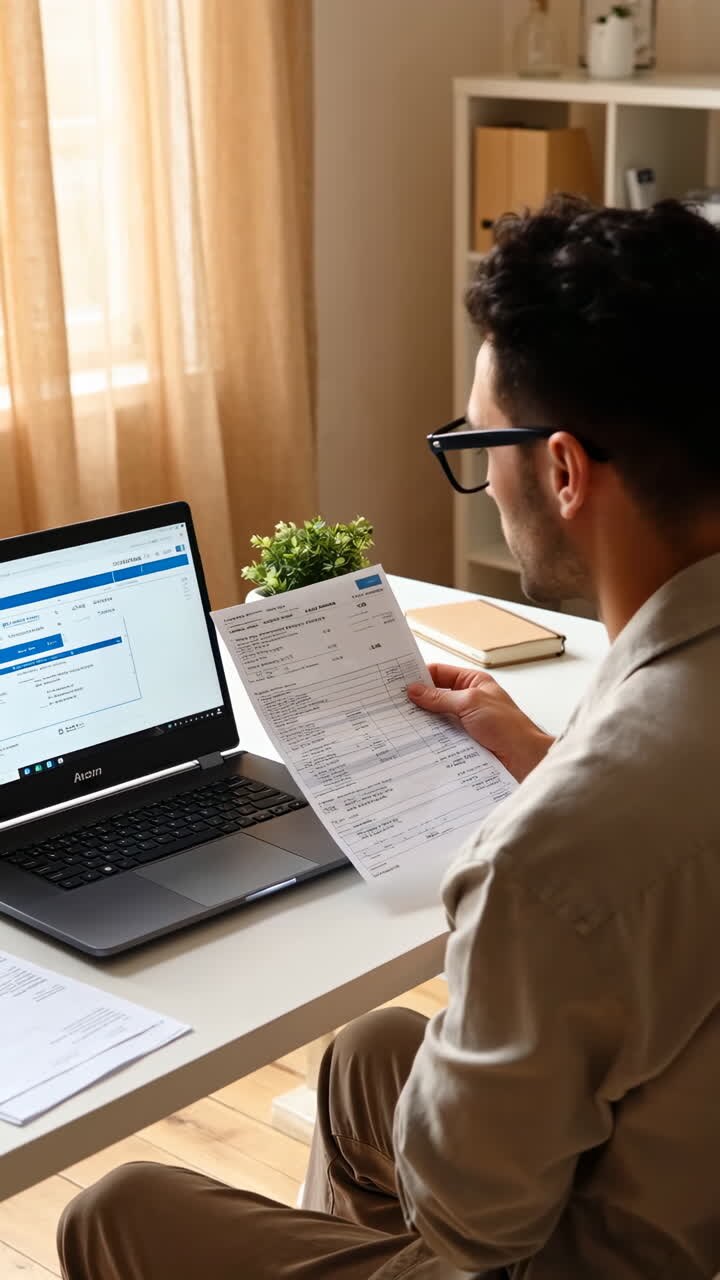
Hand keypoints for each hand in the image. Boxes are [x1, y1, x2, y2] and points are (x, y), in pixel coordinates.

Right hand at [406, 663, 553, 781]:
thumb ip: (441, 697)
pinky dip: (429, 738)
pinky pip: (441, 737)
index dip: (418, 675)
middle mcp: (468, 700)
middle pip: (435, 696)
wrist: (525, 760)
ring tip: (399, 724)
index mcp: (473, 683)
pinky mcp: (463, 742)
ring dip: (422, 722)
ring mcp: (465, 722)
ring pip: (436, 718)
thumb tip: (415, 690)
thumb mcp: (470, 703)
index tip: (397, 682)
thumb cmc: (508, 727)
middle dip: (417, 701)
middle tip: (392, 704)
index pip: (439, 673)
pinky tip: (415, 742)